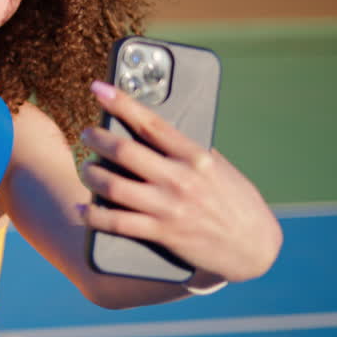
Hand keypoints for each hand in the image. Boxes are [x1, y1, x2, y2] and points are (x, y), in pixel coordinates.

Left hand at [78, 80, 282, 283]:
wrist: (254, 247)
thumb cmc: (235, 201)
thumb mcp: (217, 168)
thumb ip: (187, 153)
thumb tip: (153, 134)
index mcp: (195, 157)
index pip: (150, 123)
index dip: (121, 103)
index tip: (99, 89)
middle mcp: (180, 179)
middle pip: (123, 152)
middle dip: (97, 139)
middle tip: (87, 134)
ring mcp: (169, 207)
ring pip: (112, 186)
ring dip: (90, 174)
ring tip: (86, 169)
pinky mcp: (162, 232)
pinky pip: (116, 223)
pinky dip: (93, 215)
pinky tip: (83, 209)